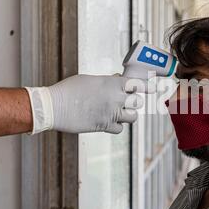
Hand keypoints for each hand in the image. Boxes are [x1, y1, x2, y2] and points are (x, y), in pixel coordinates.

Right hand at [26, 75, 149, 134]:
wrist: (53, 107)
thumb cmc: (69, 90)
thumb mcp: (90, 80)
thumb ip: (107, 81)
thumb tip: (118, 80)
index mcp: (111, 83)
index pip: (137, 84)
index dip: (147, 86)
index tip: (155, 88)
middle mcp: (114, 98)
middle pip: (138, 102)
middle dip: (134, 101)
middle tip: (127, 100)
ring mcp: (110, 113)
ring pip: (132, 117)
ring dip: (127, 114)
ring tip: (118, 111)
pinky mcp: (103, 126)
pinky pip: (120, 129)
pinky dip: (116, 126)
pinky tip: (108, 121)